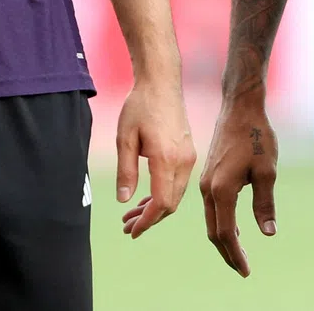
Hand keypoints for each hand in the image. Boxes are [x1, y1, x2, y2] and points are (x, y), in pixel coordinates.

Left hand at [116, 79, 194, 238]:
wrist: (161, 82)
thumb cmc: (140, 105)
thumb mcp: (125, 138)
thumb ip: (126, 171)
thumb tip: (124, 201)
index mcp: (166, 158)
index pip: (161, 203)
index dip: (146, 221)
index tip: (131, 231)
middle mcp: (183, 160)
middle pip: (170, 203)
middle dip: (149, 219)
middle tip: (126, 226)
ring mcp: (189, 156)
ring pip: (175, 194)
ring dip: (156, 208)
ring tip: (132, 215)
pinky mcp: (188, 152)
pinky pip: (178, 182)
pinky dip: (164, 194)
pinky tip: (147, 196)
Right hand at [198, 100, 277, 277]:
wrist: (239, 107)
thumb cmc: (255, 135)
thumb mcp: (266, 171)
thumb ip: (264, 204)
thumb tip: (268, 234)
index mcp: (221, 190)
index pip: (226, 233)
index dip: (236, 255)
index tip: (246, 271)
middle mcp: (207, 188)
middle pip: (213, 231)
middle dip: (227, 252)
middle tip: (242, 268)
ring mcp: (205, 180)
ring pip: (211, 219)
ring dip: (223, 238)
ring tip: (238, 252)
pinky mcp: (208, 173)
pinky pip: (211, 206)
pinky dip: (220, 221)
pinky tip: (233, 226)